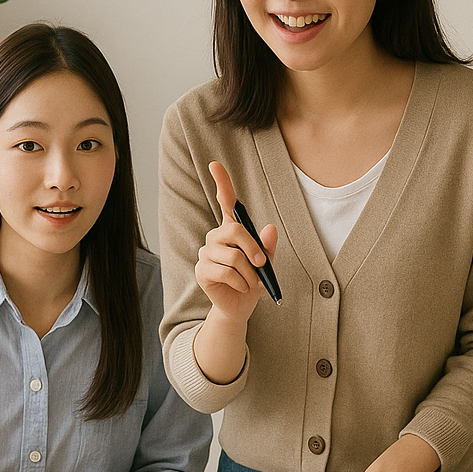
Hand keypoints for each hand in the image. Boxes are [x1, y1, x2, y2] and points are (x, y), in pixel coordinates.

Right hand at [195, 162, 277, 324]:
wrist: (241, 306)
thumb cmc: (253, 281)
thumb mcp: (267, 263)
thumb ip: (268, 246)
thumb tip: (269, 228)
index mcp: (232, 230)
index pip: (225, 202)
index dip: (221, 183)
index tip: (215, 164)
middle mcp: (216, 237)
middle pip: (234, 230)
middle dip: (253, 249)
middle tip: (262, 265)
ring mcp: (207, 253)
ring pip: (233, 256)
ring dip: (249, 273)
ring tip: (251, 283)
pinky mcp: (202, 270)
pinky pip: (226, 272)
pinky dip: (241, 283)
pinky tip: (242, 288)